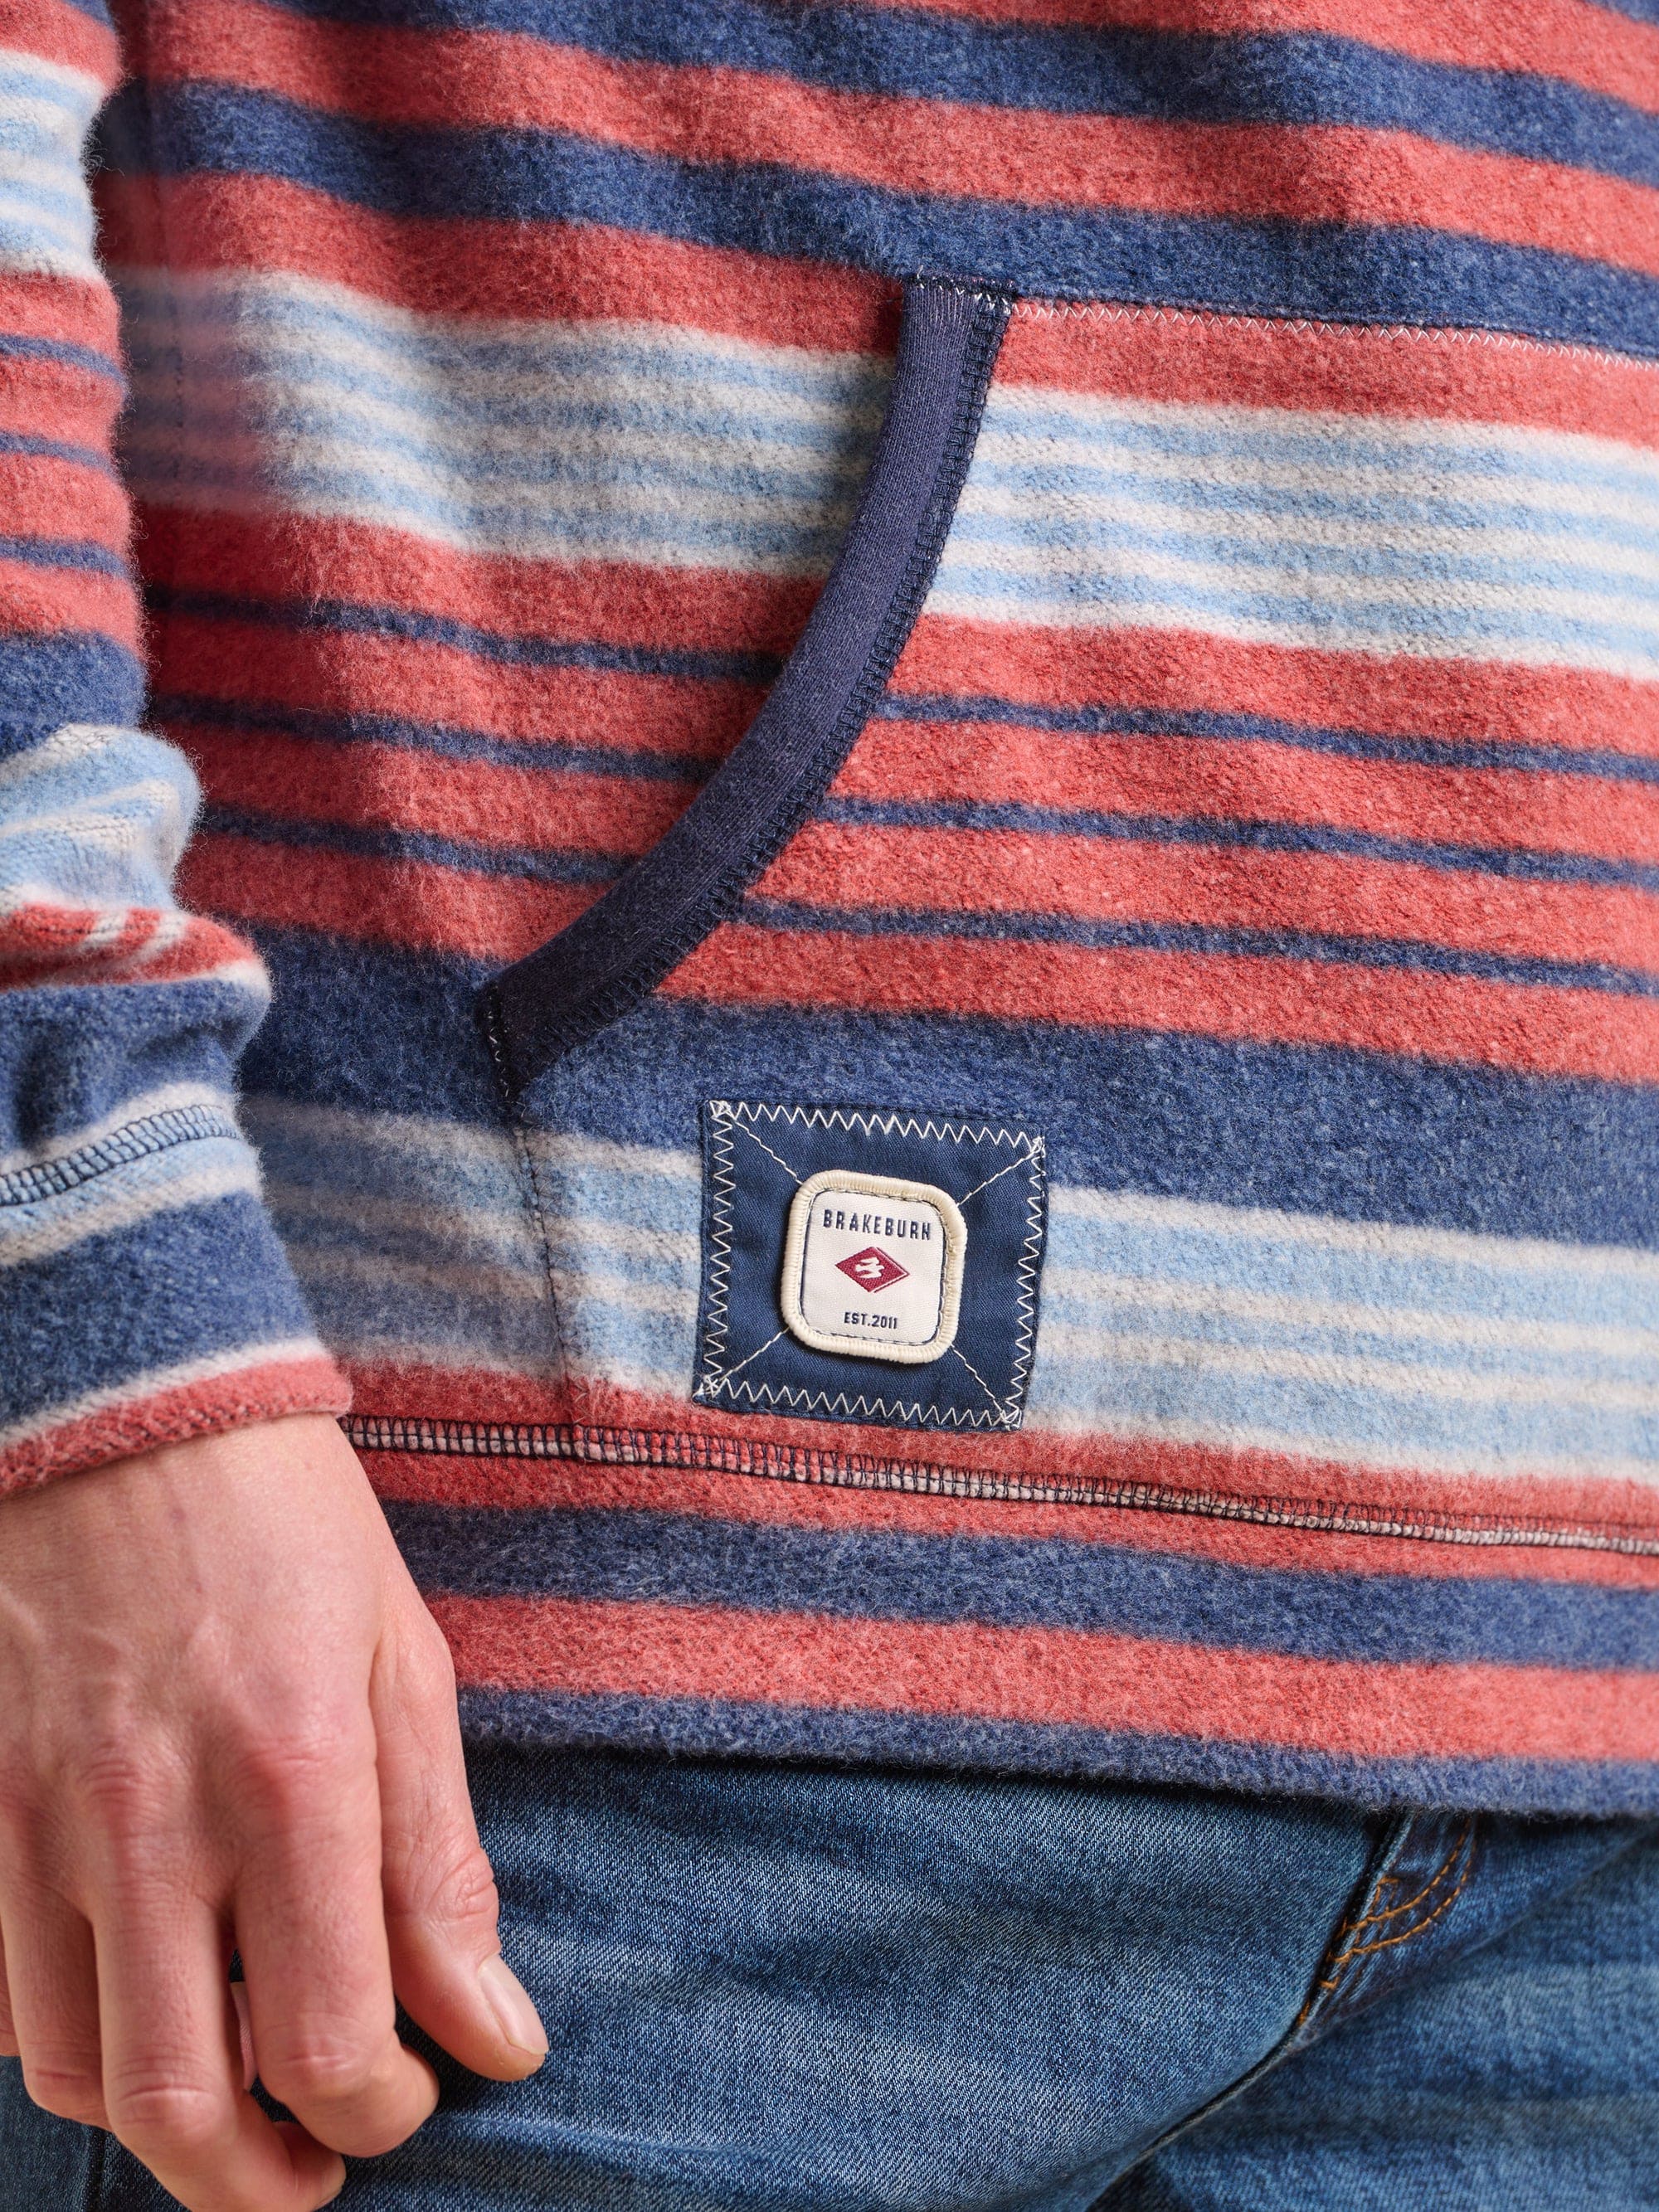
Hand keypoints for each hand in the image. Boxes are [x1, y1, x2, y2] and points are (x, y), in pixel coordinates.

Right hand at [0, 1414, 545, 2208]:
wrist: (125, 1410)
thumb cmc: (288, 1528)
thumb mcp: (403, 1666)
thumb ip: (440, 1863)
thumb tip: (495, 2032)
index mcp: (293, 1778)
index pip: (329, 2041)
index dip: (381, 2109)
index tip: (416, 2089)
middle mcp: (153, 1823)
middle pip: (183, 2111)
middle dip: (264, 2184)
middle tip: (316, 2165)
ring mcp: (40, 1823)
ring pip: (73, 2076)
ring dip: (165, 2123)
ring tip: (237, 2097)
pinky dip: (69, 2036)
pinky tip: (137, 1998)